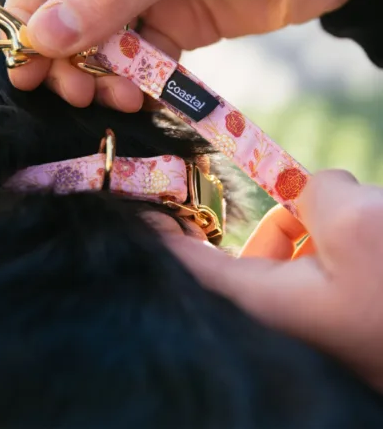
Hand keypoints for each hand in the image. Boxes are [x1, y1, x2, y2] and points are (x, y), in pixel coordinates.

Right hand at [6, 0, 382, 110]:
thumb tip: (44, 33)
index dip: (30, 18)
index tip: (27, 68)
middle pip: (67, 10)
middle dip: (68, 55)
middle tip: (76, 93)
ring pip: (101, 40)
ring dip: (103, 74)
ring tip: (119, 97)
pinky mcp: (173, 18)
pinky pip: (140, 55)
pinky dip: (136, 78)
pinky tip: (141, 94)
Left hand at [164, 170, 382, 393]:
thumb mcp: (360, 223)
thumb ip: (318, 191)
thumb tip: (311, 187)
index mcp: (265, 300)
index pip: (190, 265)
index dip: (159, 235)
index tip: (136, 212)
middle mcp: (284, 309)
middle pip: (253, 249)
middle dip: (284, 216)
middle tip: (311, 201)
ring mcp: (321, 309)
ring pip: (298, 247)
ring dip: (321, 222)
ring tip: (362, 217)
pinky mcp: (352, 304)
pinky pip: (329, 257)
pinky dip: (342, 235)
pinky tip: (370, 224)